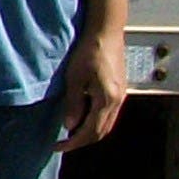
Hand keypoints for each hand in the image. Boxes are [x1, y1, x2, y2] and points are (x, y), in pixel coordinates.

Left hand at [57, 24, 129, 151]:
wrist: (107, 32)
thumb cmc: (90, 50)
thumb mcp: (75, 77)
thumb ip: (73, 103)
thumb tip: (69, 126)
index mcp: (107, 99)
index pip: (91, 131)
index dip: (73, 142)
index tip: (58, 146)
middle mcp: (118, 101)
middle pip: (102, 132)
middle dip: (82, 141)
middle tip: (63, 143)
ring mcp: (121, 96)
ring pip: (107, 124)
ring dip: (90, 132)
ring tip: (71, 133)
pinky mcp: (120, 90)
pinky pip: (109, 114)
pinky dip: (96, 122)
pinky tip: (83, 117)